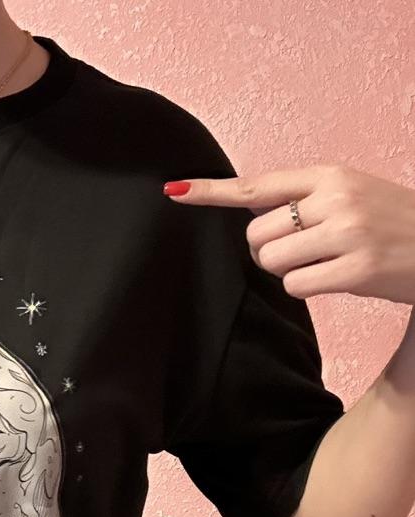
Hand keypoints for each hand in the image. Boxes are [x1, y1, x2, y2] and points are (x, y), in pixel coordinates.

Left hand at [164, 164, 414, 305]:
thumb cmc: (394, 223)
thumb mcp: (351, 195)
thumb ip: (304, 200)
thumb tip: (250, 218)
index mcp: (330, 177)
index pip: (258, 186)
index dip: (212, 192)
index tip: (175, 192)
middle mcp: (336, 199)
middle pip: (256, 235)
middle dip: (270, 250)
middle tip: (306, 252)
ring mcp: (347, 234)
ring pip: (272, 262)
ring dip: (289, 271)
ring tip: (327, 263)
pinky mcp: (356, 270)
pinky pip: (296, 286)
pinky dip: (308, 288)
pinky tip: (339, 279)